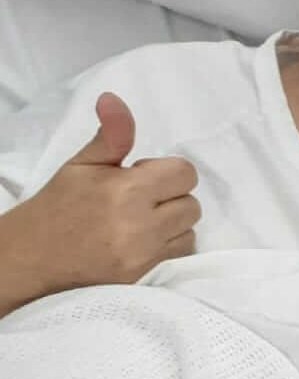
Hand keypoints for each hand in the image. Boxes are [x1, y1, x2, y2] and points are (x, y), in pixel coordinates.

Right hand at [13, 92, 200, 294]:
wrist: (27, 262)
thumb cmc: (57, 207)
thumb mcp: (82, 164)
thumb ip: (112, 133)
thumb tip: (113, 98)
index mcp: (128, 191)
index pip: (185, 173)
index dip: (165, 171)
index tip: (140, 177)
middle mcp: (140, 226)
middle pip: (191, 203)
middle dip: (171, 197)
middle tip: (138, 201)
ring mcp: (142, 257)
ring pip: (189, 230)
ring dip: (172, 224)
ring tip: (140, 223)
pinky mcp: (141, 280)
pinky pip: (179, 255)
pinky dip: (168, 247)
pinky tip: (142, 243)